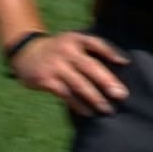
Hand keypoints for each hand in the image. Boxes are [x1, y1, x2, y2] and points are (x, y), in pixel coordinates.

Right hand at [10, 31, 129, 115]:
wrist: (27, 53)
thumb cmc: (59, 51)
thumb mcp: (73, 43)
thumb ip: (91, 52)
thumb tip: (120, 68)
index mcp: (76, 39)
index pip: (96, 43)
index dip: (111, 52)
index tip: (125, 63)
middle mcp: (66, 50)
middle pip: (90, 66)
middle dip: (107, 81)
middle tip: (121, 95)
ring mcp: (55, 65)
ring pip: (79, 84)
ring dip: (95, 98)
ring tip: (108, 109)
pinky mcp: (46, 80)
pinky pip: (66, 94)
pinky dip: (78, 105)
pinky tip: (89, 112)